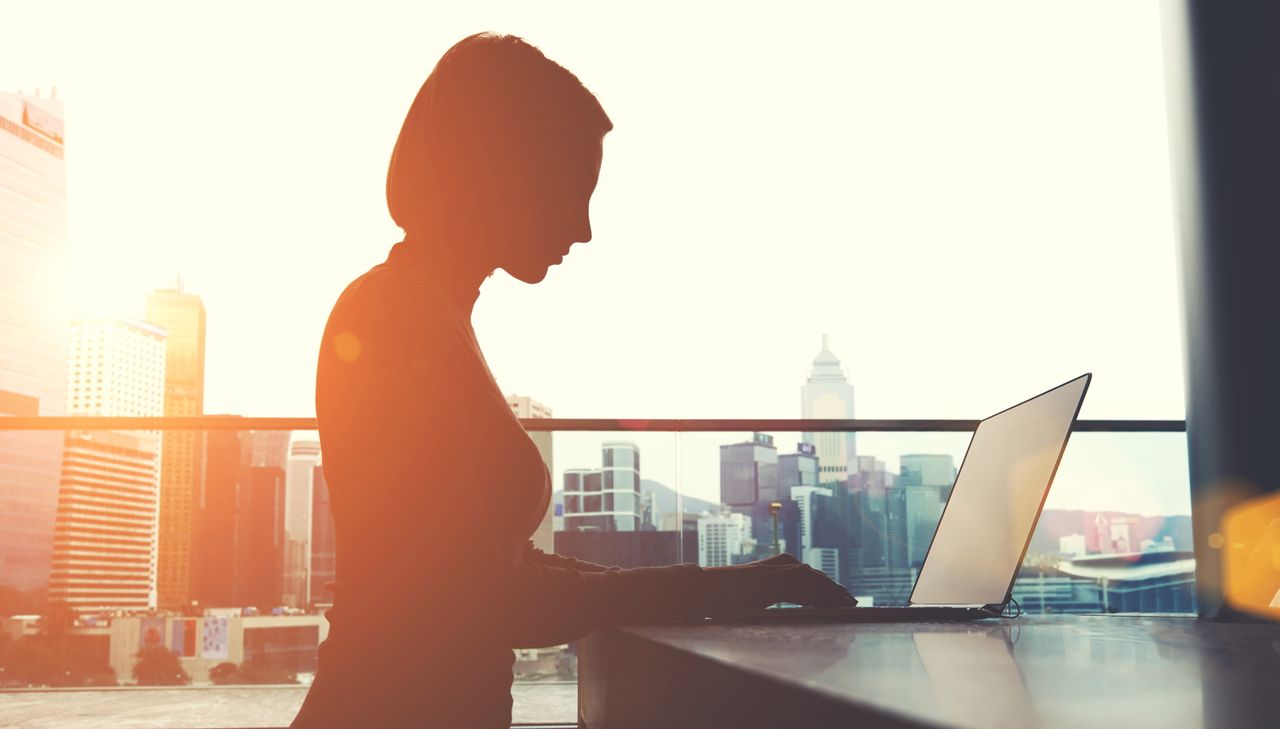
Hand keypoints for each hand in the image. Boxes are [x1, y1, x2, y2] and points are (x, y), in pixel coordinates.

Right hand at [702, 553, 857, 613]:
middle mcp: (783, 564)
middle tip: (852, 601)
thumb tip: (793, 598)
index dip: (828, 585)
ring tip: (848, 605)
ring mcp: (780, 571)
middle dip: (836, 589)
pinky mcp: (776, 583)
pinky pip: (804, 591)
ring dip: (833, 594)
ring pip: (814, 582)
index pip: (811, 574)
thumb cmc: (730, 591)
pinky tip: (830, 608)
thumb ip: (776, 590)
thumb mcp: (759, 589)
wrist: (710, 587)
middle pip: (817, 577)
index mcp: (780, 563)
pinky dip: (820, 599)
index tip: (842, 596)